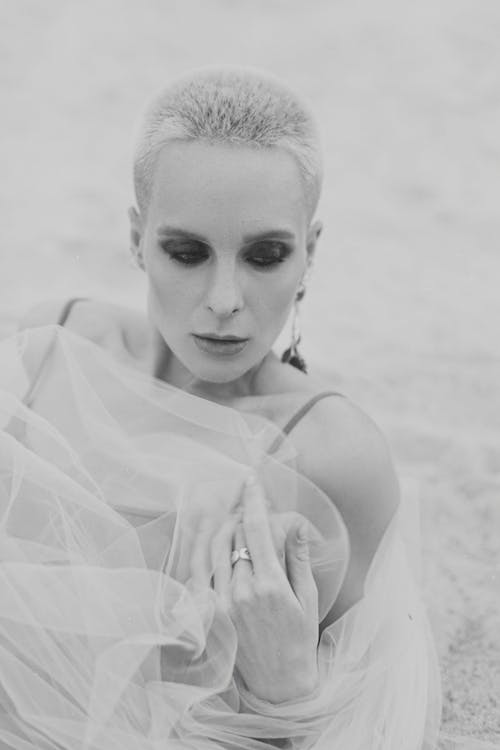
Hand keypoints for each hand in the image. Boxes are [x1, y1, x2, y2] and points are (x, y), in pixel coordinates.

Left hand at [211, 475, 319, 703]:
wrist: (280, 684)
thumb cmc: (300, 639)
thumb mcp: (308, 597)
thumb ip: (298, 557)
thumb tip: (296, 523)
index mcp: (270, 584)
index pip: (257, 529)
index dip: (253, 499)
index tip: (251, 479)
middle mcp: (242, 591)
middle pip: (235, 534)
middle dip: (242, 512)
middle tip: (248, 501)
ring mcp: (222, 603)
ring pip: (214, 549)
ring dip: (222, 526)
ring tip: (232, 516)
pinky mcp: (211, 613)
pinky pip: (201, 572)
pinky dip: (204, 549)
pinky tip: (209, 538)